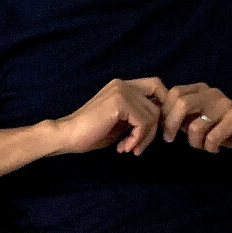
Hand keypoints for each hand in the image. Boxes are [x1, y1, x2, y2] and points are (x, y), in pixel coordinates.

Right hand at [55, 77, 171, 156]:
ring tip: (130, 148)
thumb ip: (139, 115)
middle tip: (144, 144)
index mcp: (123, 86)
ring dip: (145, 137)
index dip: (162, 108)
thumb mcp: (121, 122)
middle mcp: (123, 84)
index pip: (157, 87)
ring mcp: (121, 91)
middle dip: (158, 125)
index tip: (152, 132)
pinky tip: (124, 147)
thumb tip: (163, 120)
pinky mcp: (119, 103)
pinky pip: (144, 122)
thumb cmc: (92, 132)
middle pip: (160, 100)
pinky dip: (138, 139)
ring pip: (154, 114)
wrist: (68, 135)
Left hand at [159, 83, 231, 155]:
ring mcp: (225, 104)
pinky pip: (212, 138)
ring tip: (202, 145)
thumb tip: (158, 120)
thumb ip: (181, 116)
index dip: (165, 112)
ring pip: (196, 126)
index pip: (174, 93)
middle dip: (171, 125)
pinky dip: (209, 148)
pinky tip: (215, 148)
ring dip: (194, 142)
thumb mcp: (196, 119)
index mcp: (200, 89)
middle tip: (170, 140)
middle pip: (182, 103)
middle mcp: (212, 93)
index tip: (164, 130)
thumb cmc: (220, 128)